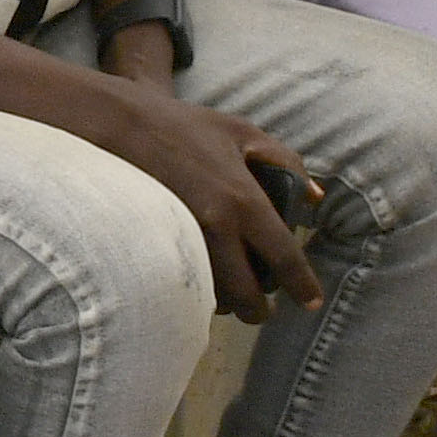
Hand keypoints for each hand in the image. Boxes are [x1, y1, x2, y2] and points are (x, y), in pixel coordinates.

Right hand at [86, 73, 323, 322]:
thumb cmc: (186, 126)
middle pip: (244, 291)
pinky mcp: (154, 244)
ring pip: (211, 294)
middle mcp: (215, 226)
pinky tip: (202, 282)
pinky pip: (183, 281)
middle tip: (262, 312)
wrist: (121, 124)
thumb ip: (287, 162)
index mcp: (242, 199)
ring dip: (225, 303)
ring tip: (231, 297)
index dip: (301, 284)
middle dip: (257, 311)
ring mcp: (182, 238)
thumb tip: (315, 198)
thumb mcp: (243, 132)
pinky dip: (197, 289)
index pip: (282, 255)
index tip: (311, 302)